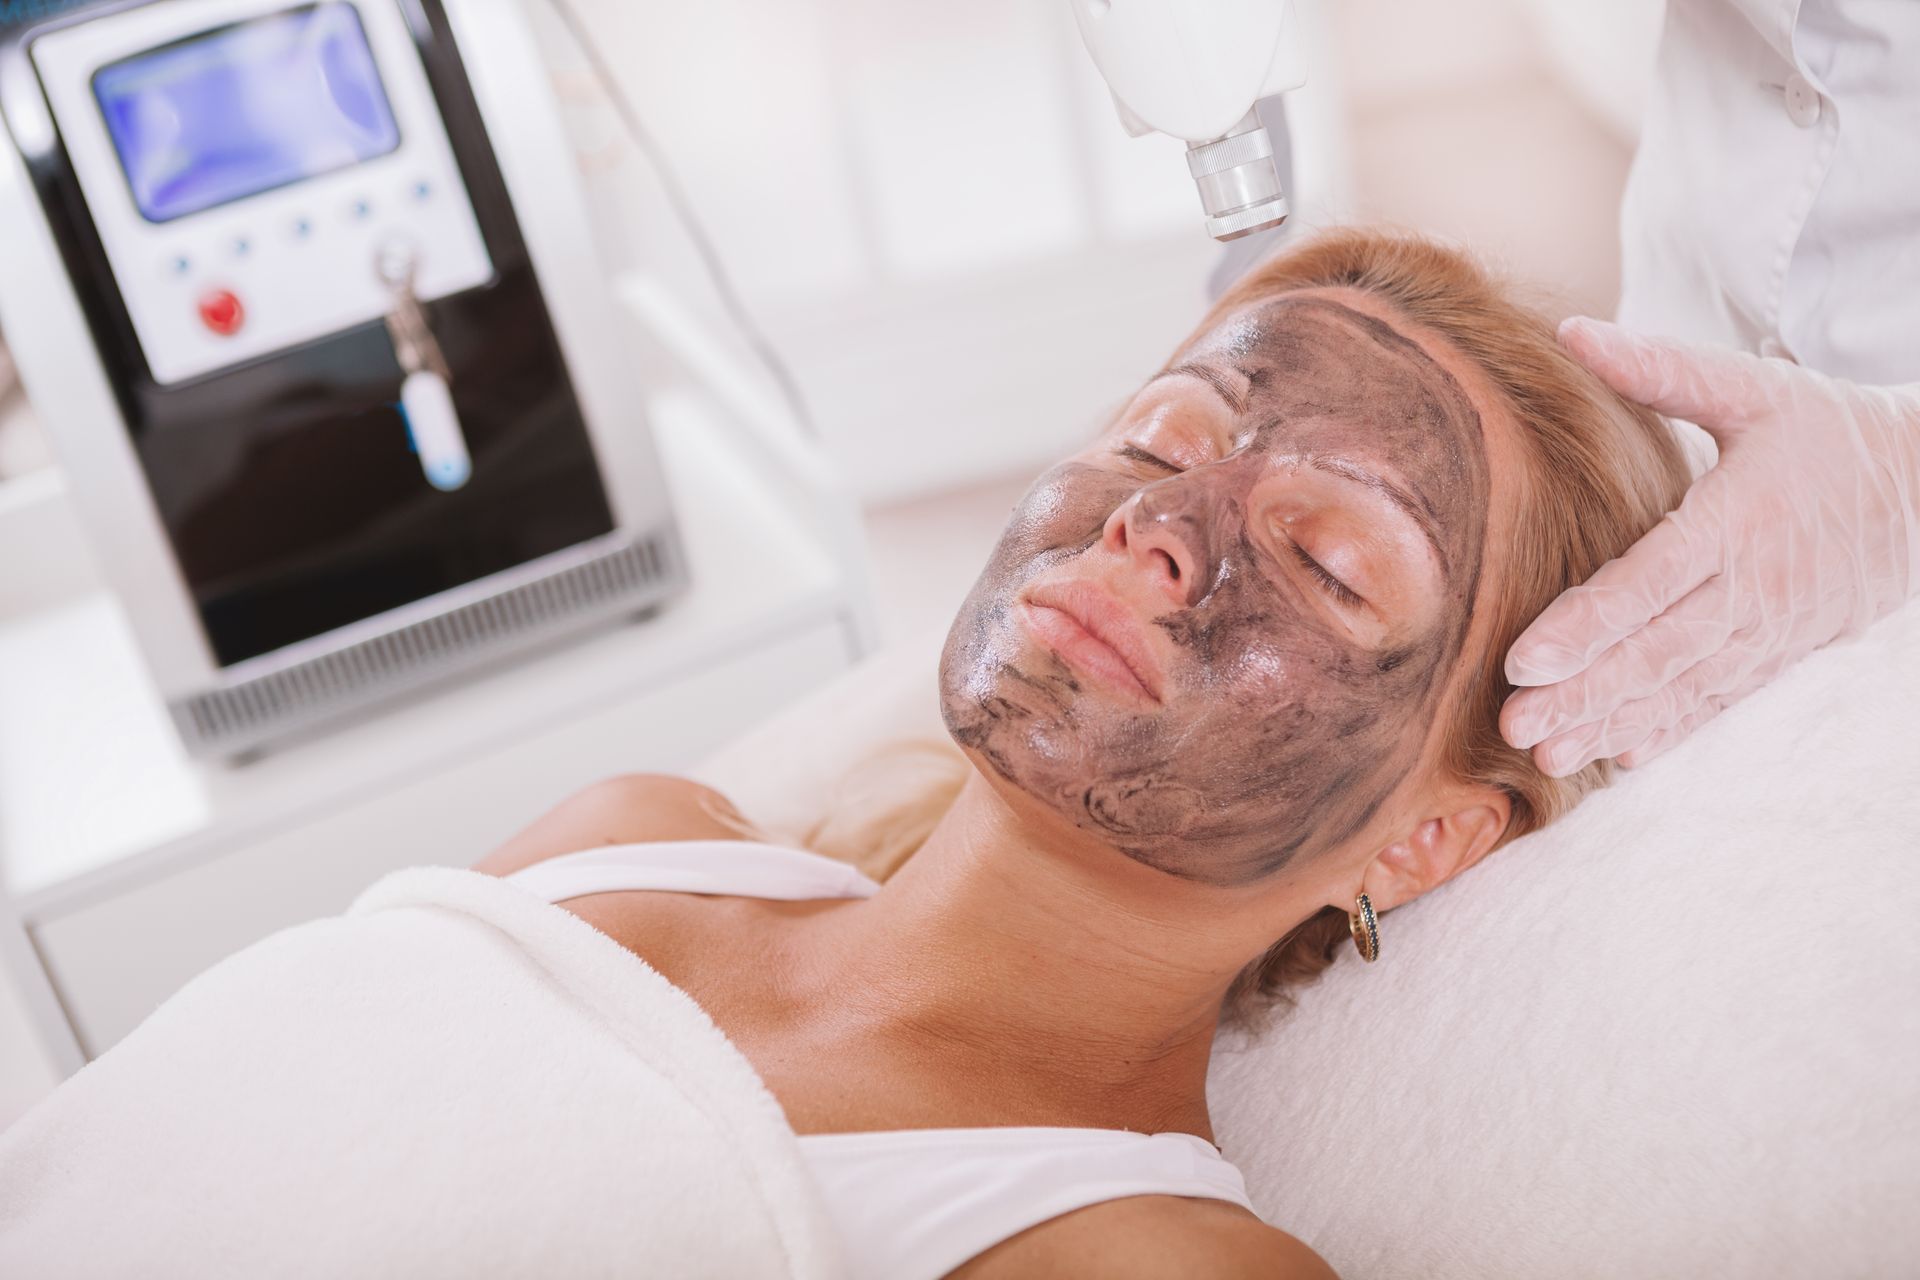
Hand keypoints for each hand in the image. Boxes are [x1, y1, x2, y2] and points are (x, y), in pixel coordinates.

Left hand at [1499, 318, 1919, 775]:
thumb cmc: (1826, 431)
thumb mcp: (1752, 387)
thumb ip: (1660, 368)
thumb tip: (1570, 330)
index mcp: (1736, 521)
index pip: (1648, 583)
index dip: (1585, 625)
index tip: (1522, 659)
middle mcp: (1752, 588)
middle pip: (1654, 651)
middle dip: (1582, 694)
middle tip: (1515, 725)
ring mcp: (1768, 630)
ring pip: (1681, 687)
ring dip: (1613, 724)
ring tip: (1549, 757)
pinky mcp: (1779, 653)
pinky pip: (1718, 699)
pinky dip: (1669, 731)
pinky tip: (1619, 756)